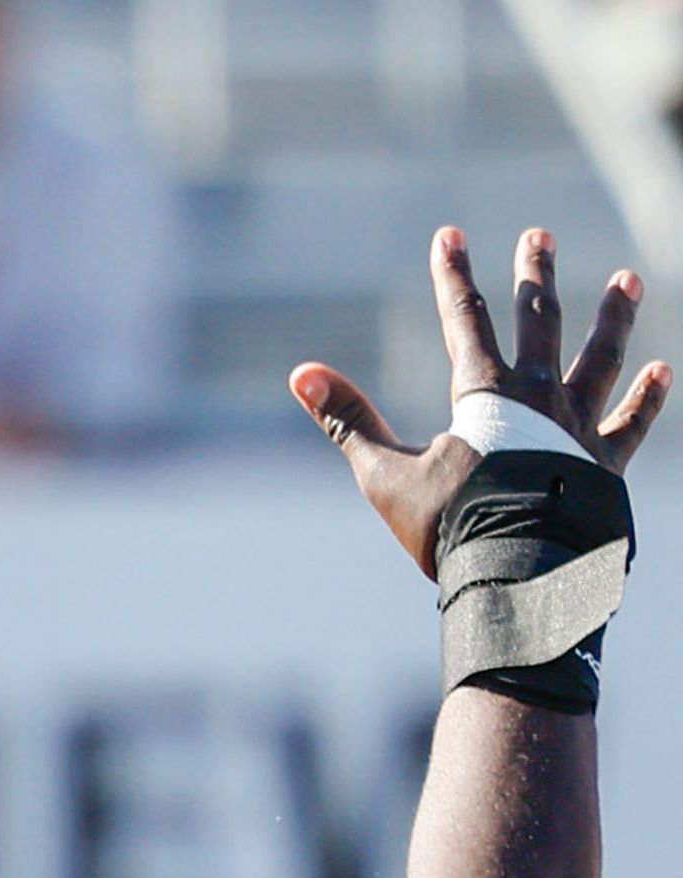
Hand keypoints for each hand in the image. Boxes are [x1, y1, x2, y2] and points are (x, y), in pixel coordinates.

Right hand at [296, 227, 666, 572]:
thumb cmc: (448, 527)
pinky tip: (662, 370)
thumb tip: (301, 374)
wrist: (520, 571)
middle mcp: (538, 398)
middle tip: (540, 236)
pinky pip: (632, 424)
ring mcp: (578, 428)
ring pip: (599, 359)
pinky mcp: (606, 466)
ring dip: (612, 316)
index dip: (452, 275)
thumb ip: (347, 420)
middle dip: (535, 275)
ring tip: (628, 278)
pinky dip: (647, 397)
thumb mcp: (384, 475)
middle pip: (539, 321)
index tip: (449, 235)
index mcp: (484, 396)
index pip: (463, 319)